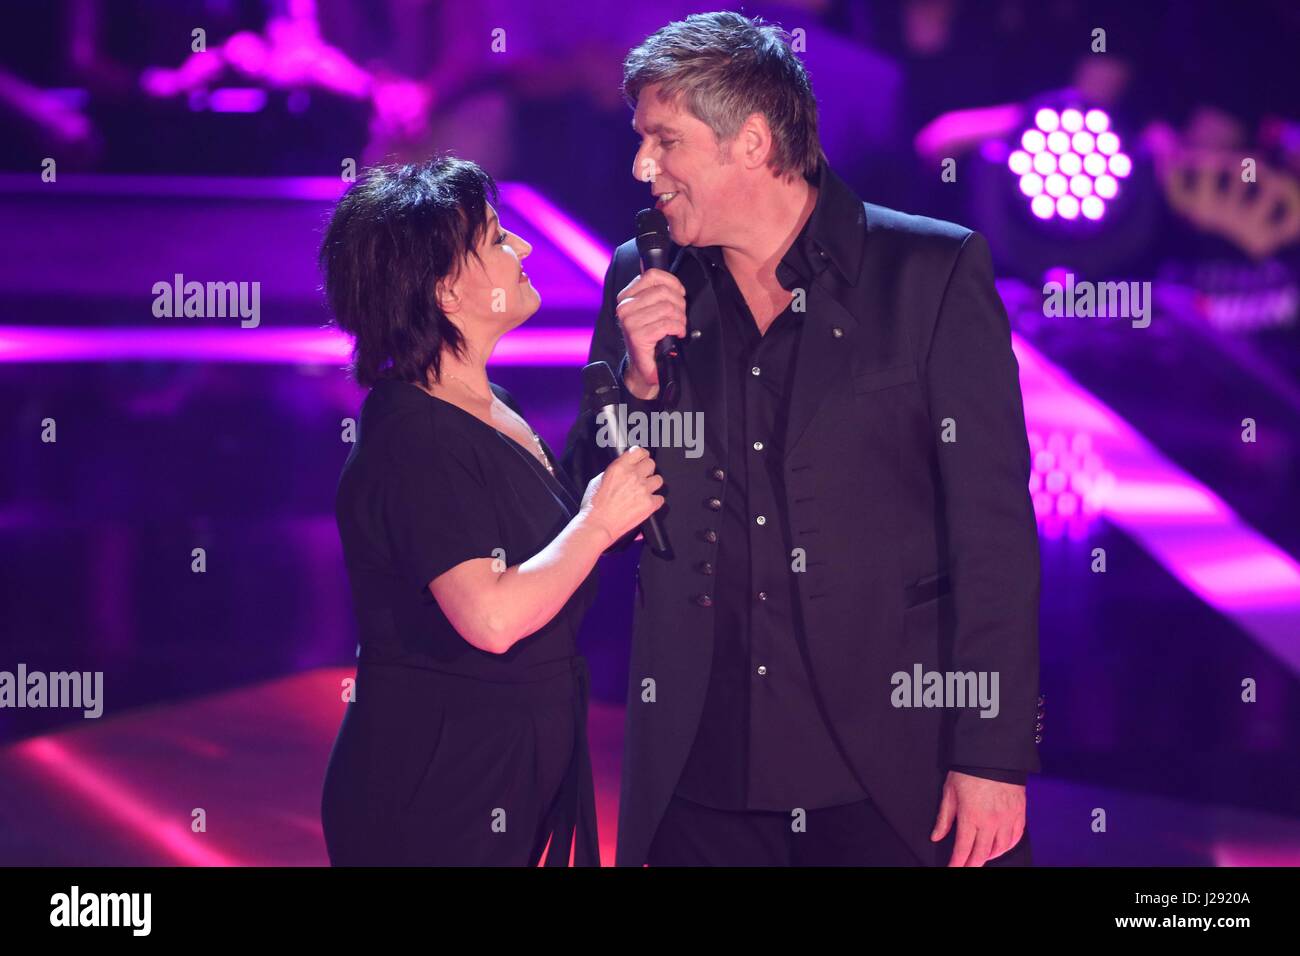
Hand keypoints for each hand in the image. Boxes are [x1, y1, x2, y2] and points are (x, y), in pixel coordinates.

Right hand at [579, 446, 664, 542]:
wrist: (598, 524)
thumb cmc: (594, 506)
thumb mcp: (598, 480)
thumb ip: (614, 471)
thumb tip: (622, 469)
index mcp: (620, 467)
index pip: (639, 451)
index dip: (641, 455)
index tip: (641, 458)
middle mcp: (633, 476)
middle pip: (651, 464)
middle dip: (646, 470)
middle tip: (641, 477)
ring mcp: (643, 490)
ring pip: (658, 480)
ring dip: (652, 485)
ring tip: (643, 492)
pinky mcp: (649, 504)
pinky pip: (660, 498)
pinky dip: (654, 501)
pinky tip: (645, 504)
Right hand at [615, 268, 686, 397]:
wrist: (646, 367)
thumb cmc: (652, 337)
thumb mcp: (653, 310)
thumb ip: (656, 292)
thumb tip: (667, 277)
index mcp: (626, 297)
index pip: (652, 275)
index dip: (672, 282)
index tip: (679, 294)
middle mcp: (624, 308)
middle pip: (663, 292)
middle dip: (679, 304)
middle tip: (680, 316)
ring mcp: (629, 322)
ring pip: (667, 307)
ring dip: (680, 318)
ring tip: (678, 326)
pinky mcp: (637, 336)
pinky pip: (667, 324)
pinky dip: (678, 329)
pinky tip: (677, 334)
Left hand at [930, 770, 1025, 865]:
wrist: (994, 754)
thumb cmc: (968, 770)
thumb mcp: (950, 792)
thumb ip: (944, 817)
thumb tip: (936, 836)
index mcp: (970, 817)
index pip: (963, 849)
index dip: (957, 863)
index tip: (952, 869)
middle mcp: (990, 822)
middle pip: (982, 853)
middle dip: (972, 864)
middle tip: (966, 868)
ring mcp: (1007, 819)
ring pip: (1000, 848)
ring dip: (990, 856)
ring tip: (981, 858)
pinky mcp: (1019, 813)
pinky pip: (1016, 837)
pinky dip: (1008, 846)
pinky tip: (1001, 847)